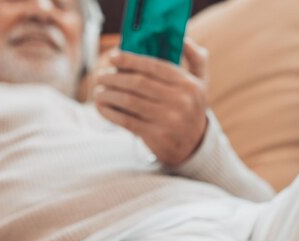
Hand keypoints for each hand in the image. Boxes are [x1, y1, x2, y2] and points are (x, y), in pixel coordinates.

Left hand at [94, 38, 209, 165]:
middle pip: (138, 83)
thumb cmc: (190, 107)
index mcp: (188, 84)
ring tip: (98, 91)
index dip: (131, 60)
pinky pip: (126, 120)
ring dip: (108, 94)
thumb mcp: (200, 82)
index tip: (112, 56)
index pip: (155, 66)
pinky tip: (101, 107)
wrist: (193, 144)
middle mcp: (180, 101)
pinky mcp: (155, 135)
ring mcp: (167, 119)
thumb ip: (195, 58)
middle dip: (114, 77)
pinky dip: (110, 112)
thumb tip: (183, 38)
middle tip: (100, 75)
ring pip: (129, 101)